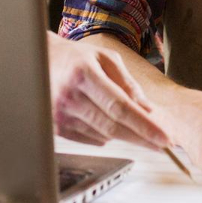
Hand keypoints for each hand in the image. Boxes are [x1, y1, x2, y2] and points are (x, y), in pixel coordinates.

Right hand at [47, 33, 170, 148]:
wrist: (38, 61)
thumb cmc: (75, 58)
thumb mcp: (105, 58)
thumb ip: (127, 83)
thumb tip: (146, 110)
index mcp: (83, 73)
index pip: (120, 106)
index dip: (144, 125)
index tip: (163, 137)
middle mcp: (69, 95)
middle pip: (112, 126)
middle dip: (141, 138)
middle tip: (162, 144)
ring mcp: (59, 114)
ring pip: (102, 135)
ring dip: (123, 135)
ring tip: (132, 125)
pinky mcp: (55, 128)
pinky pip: (89, 140)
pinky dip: (104, 136)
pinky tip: (106, 123)